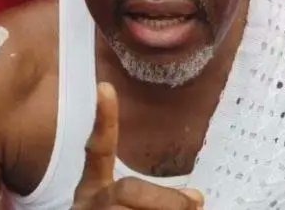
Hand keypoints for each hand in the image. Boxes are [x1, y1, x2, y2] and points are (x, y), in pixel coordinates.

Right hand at [72, 82, 203, 209]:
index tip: (105, 87)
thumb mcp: (134, 207)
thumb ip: (159, 197)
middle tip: (196, 202)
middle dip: (166, 199)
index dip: (103, 120)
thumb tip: (196, 197)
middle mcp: (87, 199)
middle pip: (128, 188)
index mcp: (95, 187)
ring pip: (132, 209)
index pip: (100, 149)